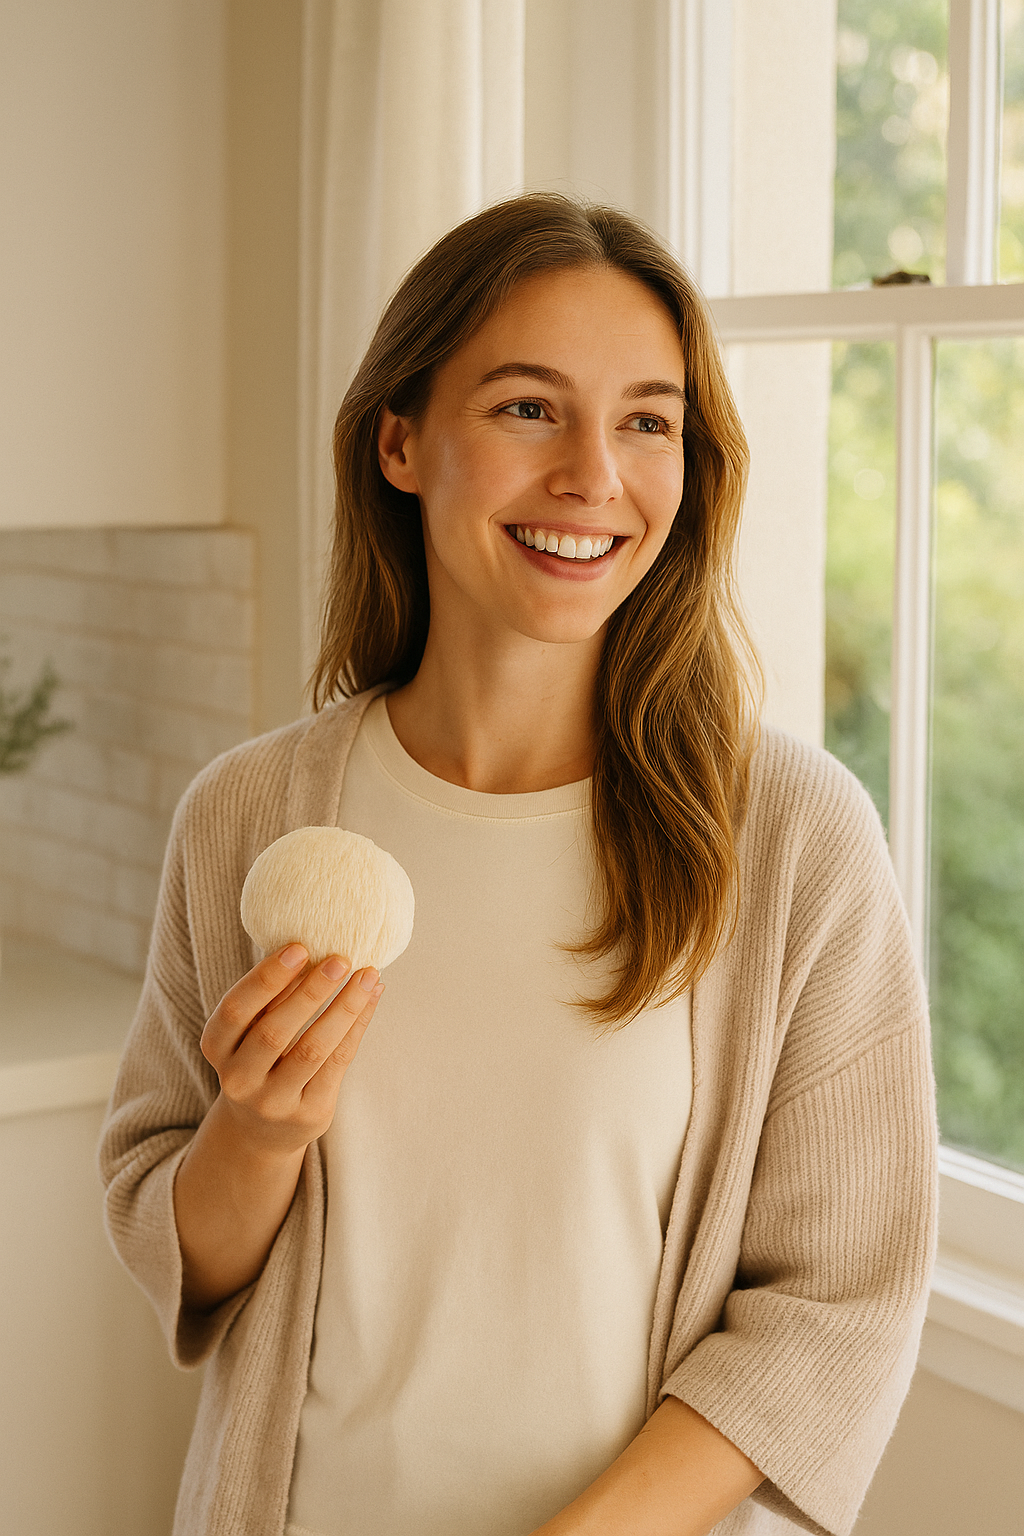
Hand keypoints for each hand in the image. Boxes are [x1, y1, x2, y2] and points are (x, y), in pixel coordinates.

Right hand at [175, 943, 383, 1310]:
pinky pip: (339, 1064)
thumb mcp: (249, 1030)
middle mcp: (238, 1080)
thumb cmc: (261, 1057)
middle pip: (274, 1032)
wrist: (263, 1129)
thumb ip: (271, 995)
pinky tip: (371, 998)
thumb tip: (314, 941)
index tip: (299, 946)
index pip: (234, 1010)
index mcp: (216, 1048)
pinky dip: (357, 1027)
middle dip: (310, 992)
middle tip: (340, 958)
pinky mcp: (308, 1115)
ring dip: (344, 1009)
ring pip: (312, 1051)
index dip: (266, 978)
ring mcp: (273, 1102)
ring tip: (368, 976)